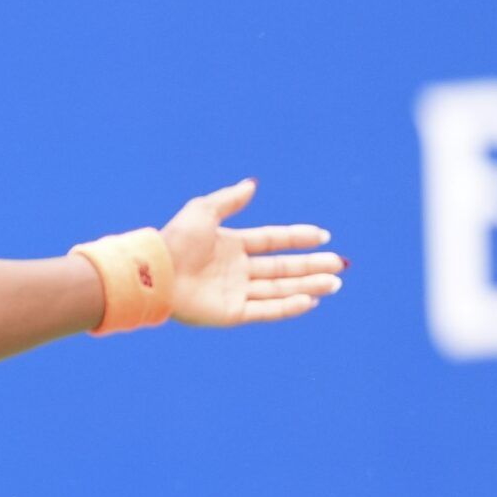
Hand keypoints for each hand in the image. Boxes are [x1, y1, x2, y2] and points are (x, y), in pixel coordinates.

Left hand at [160, 177, 345, 327]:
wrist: (157, 271)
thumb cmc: (176, 240)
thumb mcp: (204, 210)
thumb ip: (230, 200)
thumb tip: (252, 184)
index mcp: (230, 245)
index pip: (271, 241)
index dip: (297, 238)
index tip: (323, 236)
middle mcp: (235, 270)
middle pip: (281, 268)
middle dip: (311, 266)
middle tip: (340, 264)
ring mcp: (234, 292)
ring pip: (279, 290)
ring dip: (307, 286)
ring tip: (334, 282)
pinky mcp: (231, 313)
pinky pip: (265, 310)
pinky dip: (288, 306)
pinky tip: (310, 300)